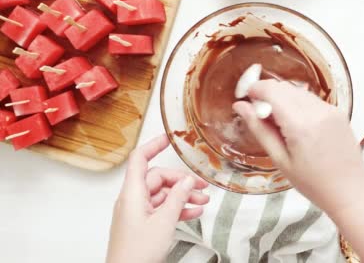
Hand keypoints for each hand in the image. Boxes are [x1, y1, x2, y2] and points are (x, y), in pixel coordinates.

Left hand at [106, 135, 209, 262]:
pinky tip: (194, 212)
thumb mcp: (164, 222)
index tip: (169, 139)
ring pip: (163, 195)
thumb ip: (178, 198)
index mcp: (132, 193)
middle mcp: (132, 200)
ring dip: (183, 196)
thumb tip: (187, 181)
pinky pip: (161, 209)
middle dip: (181, 181)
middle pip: (158, 178)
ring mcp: (137, 213)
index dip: (153, 146)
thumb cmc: (137, 253)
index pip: (140, 159)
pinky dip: (177, 209)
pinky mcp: (142, 225)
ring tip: (204, 201)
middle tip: (201, 186)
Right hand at [232, 80, 363, 213]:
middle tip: (259, 114)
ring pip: (298, 91)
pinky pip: (311, 99)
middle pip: (284, 87)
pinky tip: (297, 124)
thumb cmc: (312, 183)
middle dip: (267, 94)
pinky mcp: (338, 112)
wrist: (349, 190)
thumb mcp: (280, 160)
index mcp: (300, 125)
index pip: (272, 91)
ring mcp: (330, 109)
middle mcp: (317, 111)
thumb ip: (260, 129)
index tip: (245, 98)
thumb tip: (240, 106)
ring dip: (283, 98)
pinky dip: (298, 104)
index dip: (255, 89)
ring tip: (279, 123)